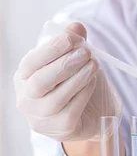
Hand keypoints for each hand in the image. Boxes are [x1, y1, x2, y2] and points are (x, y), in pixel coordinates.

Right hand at [14, 22, 120, 141]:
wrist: (88, 115)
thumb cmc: (74, 84)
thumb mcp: (73, 60)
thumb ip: (73, 44)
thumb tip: (76, 27)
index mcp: (24, 78)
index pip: (30, 63)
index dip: (50, 49)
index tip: (70, 38)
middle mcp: (27, 99)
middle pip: (40, 82)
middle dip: (64, 64)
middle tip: (86, 53)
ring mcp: (41, 117)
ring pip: (56, 98)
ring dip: (78, 78)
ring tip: (93, 65)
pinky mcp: (59, 128)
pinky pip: (72, 110)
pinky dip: (84, 92)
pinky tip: (92, 81)